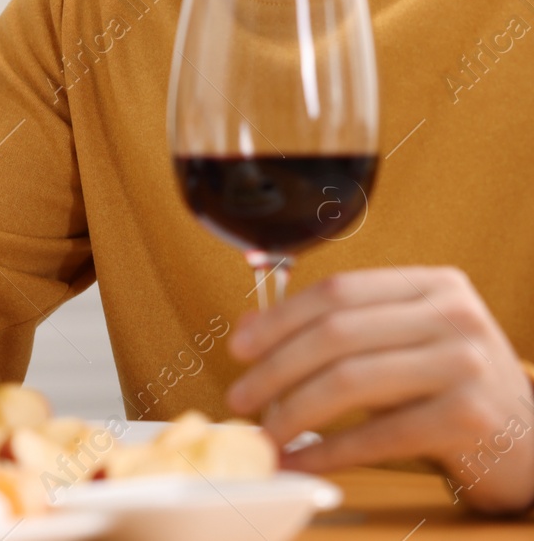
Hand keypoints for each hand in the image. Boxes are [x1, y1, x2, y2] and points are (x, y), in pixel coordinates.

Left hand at [227, 266, 533, 512]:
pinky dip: (328, 450)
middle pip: (336, 335)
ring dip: (293, 411)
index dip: (279, 319)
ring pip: (350, 381)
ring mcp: (466, 364)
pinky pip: (378, 433)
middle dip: (275, 369)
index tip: (240, 348)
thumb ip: (335, 329)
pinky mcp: (469, 417)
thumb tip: (247, 329)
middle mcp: (453, 315)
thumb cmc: (452, 389)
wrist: (528, 444)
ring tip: (265, 433)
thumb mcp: (401, 343)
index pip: (338, 291)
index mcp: (433, 284)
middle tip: (241, 397)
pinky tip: (301, 460)